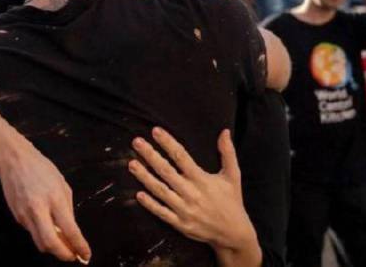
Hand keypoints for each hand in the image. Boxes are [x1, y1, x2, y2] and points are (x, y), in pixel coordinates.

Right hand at [0, 133, 90, 263]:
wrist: (14, 161)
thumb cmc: (42, 169)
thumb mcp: (62, 185)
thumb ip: (67, 208)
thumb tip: (71, 230)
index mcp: (55, 198)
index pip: (69, 230)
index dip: (79, 246)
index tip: (86, 254)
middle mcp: (38, 209)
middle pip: (51, 243)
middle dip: (64, 255)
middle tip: (73, 256)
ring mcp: (25, 215)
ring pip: (40, 243)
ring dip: (53, 248)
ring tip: (63, 245)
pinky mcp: (17, 218)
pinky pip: (32, 233)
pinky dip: (42, 235)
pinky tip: (48, 229)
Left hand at [128, 128, 257, 251]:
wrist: (234, 234)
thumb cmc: (232, 200)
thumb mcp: (233, 175)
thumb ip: (227, 153)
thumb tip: (225, 131)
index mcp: (202, 180)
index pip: (181, 157)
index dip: (168, 143)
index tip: (156, 131)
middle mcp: (192, 194)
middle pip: (166, 171)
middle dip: (150, 155)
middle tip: (136, 142)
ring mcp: (184, 210)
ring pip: (160, 191)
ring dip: (145, 177)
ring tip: (131, 163)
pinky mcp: (180, 224)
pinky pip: (162, 212)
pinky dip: (150, 204)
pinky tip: (138, 194)